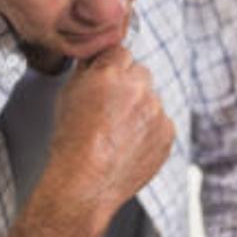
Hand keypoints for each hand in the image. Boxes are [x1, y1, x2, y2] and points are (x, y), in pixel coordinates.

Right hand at [50, 47, 174, 211]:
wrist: (85, 183)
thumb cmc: (71, 142)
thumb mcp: (68, 95)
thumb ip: (87, 70)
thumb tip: (96, 56)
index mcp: (111, 74)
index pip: (121, 52)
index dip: (112, 68)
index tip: (106, 83)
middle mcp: (138, 89)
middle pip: (141, 74)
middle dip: (130, 86)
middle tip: (112, 110)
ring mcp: (156, 112)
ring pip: (152, 100)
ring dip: (141, 109)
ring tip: (118, 133)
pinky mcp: (168, 133)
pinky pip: (162, 123)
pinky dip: (150, 131)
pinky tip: (130, 145)